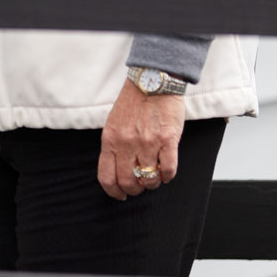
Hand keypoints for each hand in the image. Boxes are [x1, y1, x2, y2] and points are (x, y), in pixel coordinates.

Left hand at [97, 79, 183, 200]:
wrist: (153, 80)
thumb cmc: (134, 102)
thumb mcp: (114, 123)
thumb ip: (113, 146)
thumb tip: (117, 171)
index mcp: (110, 140)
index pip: (107, 177)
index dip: (114, 192)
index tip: (121, 195)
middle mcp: (127, 143)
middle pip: (128, 182)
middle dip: (135, 189)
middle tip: (141, 185)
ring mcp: (147, 142)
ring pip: (149, 178)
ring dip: (153, 182)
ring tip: (155, 176)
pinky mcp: (167, 139)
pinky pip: (168, 169)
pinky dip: (168, 175)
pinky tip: (167, 171)